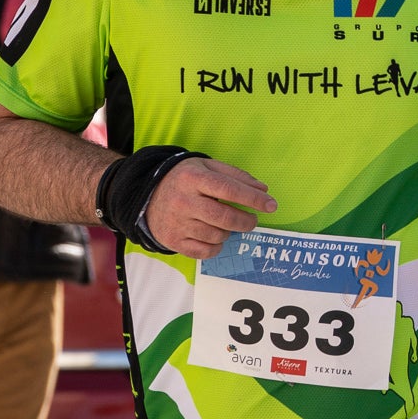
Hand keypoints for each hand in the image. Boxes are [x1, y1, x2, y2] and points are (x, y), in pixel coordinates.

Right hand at [144, 157, 276, 259]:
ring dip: (229, 232)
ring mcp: (176, 223)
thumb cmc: (185, 180)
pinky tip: (215, 237)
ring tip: (225, 224)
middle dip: (246, 221)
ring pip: (217, 236)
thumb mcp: (207, 167)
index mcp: (193, 178)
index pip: (230, 190)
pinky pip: (205, 252)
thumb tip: (263, 190)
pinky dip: (216, 247)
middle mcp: (183, 201)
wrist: (146, 194)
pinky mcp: (173, 240)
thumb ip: (236, 176)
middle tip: (252, 220)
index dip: (254, 199)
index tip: (271, 205)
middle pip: (225, 217)